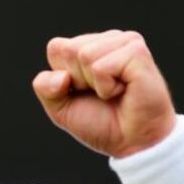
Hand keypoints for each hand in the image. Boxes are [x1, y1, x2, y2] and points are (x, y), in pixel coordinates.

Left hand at [32, 30, 176, 157]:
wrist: (134, 144)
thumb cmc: (104, 124)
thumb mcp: (62, 108)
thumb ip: (45, 88)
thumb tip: (61, 76)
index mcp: (91, 46)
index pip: (56, 48)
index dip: (63, 78)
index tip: (85, 92)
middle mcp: (109, 39)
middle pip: (68, 50)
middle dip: (78, 80)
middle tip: (102, 94)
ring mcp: (125, 42)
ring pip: (84, 55)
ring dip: (94, 85)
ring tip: (115, 92)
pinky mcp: (137, 53)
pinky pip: (101, 67)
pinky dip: (107, 88)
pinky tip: (124, 91)